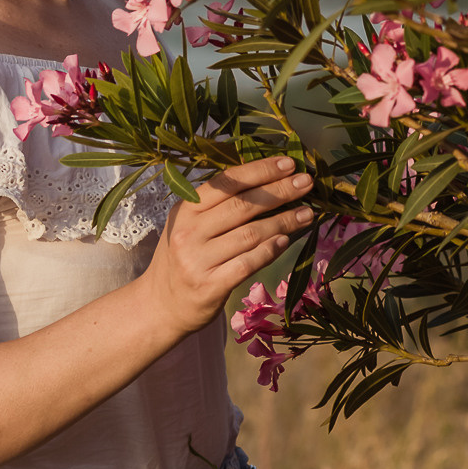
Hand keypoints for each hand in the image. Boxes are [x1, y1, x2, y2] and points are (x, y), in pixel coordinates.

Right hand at [138, 156, 313, 335]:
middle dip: (280, 191)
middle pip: (243, 205)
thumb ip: (220, 205)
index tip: (289, 163)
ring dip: (284, 221)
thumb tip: (270, 182)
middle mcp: (189, 232)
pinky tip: (286, 240)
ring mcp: (198, 260)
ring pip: (251, 234)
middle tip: (307, 183)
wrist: (160, 305)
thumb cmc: (184, 257)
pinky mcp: (210, 286)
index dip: (261, 170)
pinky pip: (248, 263)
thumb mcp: (191, 225)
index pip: (228, 182)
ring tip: (307, 213)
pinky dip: (270, 250)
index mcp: (186, 209)